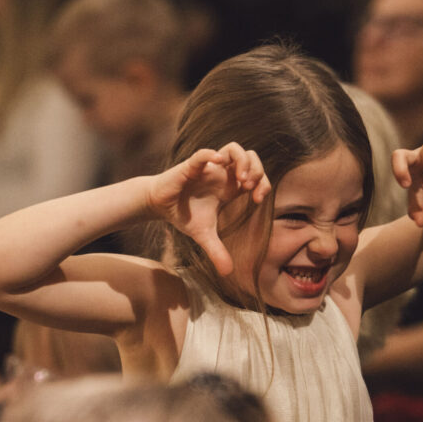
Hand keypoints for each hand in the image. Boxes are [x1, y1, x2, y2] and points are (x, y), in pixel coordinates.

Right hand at [146, 143, 270, 275]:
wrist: (159, 206)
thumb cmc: (184, 215)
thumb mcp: (204, 236)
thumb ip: (217, 251)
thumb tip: (228, 272)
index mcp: (231, 187)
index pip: (257, 174)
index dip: (263, 183)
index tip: (256, 199)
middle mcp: (223, 174)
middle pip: (250, 156)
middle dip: (257, 169)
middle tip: (250, 186)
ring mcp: (209, 167)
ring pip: (233, 148)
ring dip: (242, 161)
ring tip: (240, 179)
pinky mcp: (191, 166)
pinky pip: (204, 153)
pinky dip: (212, 154)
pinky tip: (218, 163)